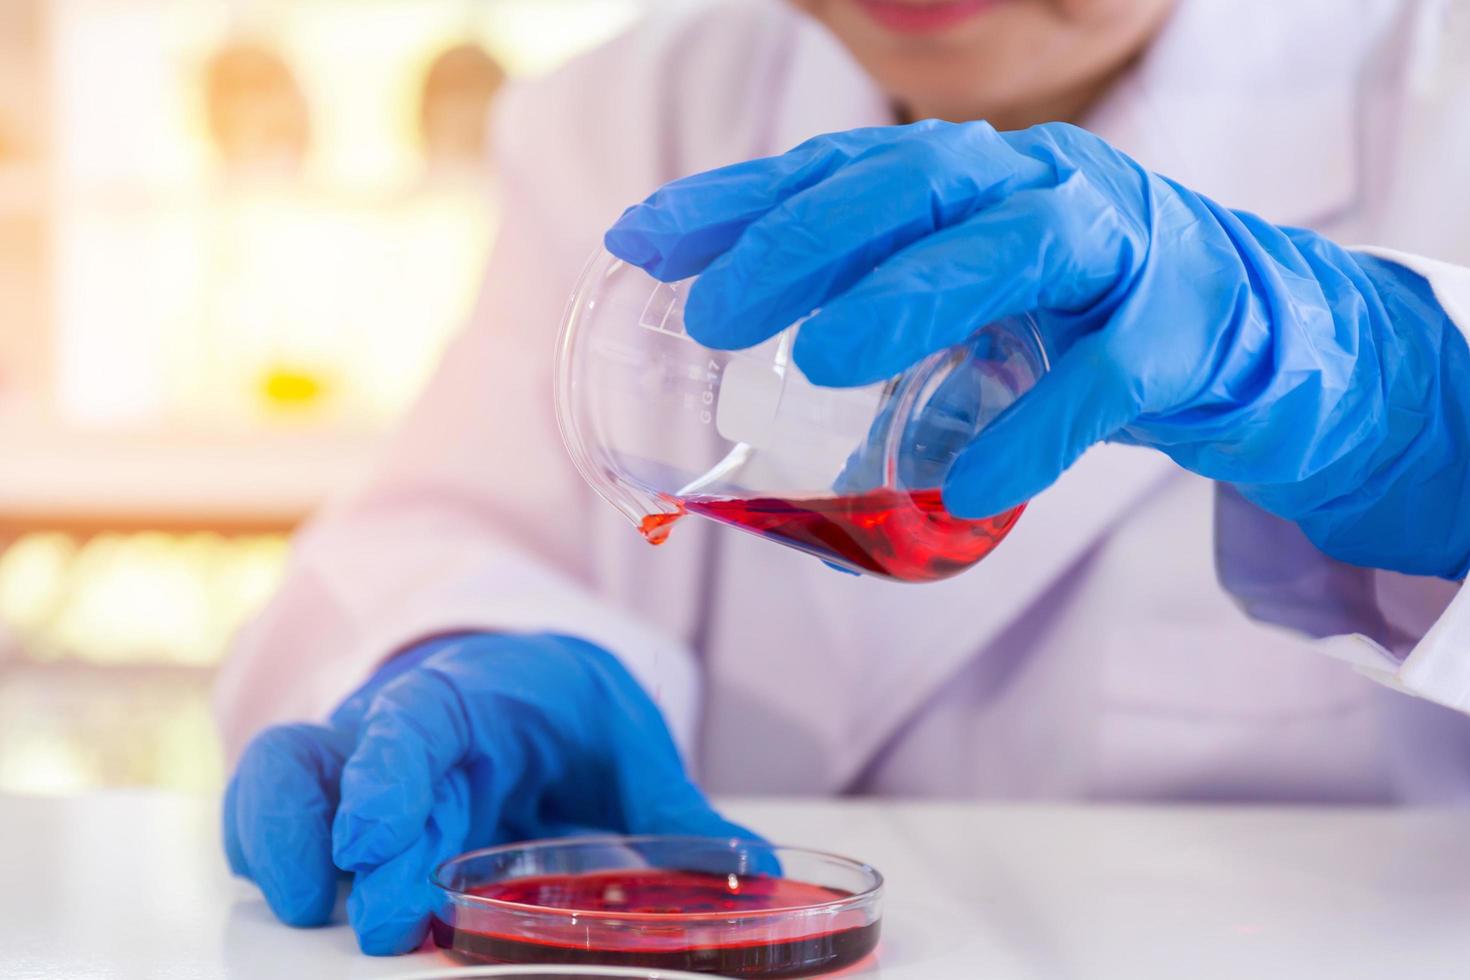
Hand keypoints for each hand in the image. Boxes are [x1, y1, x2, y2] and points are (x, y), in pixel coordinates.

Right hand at [223, 633, 754, 953]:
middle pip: (354, 775)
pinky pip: (273, 813)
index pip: (417, 722)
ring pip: (283, 781)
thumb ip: (675, 810)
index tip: (371, 838)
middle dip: (370, 857)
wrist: (513, 676)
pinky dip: (272, 852)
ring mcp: (355, 763)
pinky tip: (300, 900)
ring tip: (311, 913)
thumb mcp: (627, 742)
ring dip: (287, 847)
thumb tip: (753, 870)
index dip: (389, 776)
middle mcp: (400, 726)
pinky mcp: (332, 801)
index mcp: (477, 699)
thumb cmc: (562, 707)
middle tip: (393, 925)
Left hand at [605, 121, 1469, 578]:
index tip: (643, 238)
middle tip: (714, 310)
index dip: (738, 197)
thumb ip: (884, 315)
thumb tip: (744, 381)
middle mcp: (1042, 185)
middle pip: (915, 185)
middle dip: (803, 239)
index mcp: (977, 177)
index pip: (842, 170)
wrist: (1259, 336)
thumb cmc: (1082, 315)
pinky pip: (1107, 379)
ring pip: (1012, 249)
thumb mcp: (971, 296)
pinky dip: (1035, 432)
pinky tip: (967, 486)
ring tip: (816, 365)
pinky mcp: (1184, 332)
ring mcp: (1121, 247)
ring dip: (907, 300)